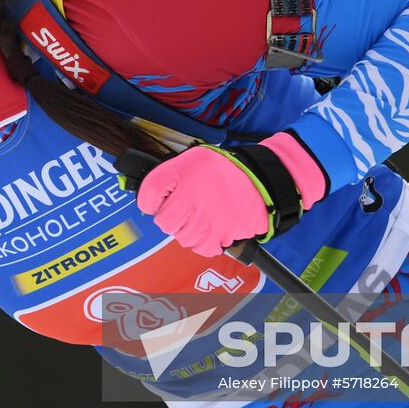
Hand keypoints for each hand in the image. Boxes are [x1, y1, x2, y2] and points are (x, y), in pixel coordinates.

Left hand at [135, 140, 305, 256]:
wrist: (261, 179)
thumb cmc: (223, 170)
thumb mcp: (192, 159)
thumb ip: (167, 176)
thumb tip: (147, 198)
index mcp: (182, 174)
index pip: (148, 195)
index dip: (150, 201)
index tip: (159, 200)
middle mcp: (192, 196)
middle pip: (164, 222)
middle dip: (172, 217)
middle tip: (187, 208)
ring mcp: (207, 218)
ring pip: (182, 237)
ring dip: (188, 230)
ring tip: (202, 216)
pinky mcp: (223, 234)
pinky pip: (203, 248)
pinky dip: (205, 242)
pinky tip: (212, 228)